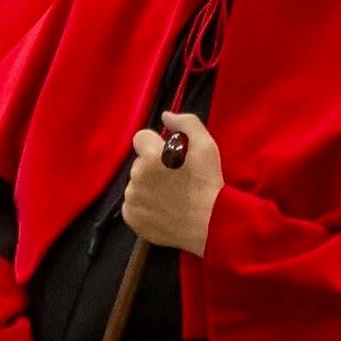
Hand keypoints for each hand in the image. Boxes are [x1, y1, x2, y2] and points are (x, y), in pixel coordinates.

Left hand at [121, 112, 223, 255]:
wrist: (210, 224)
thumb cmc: (208, 184)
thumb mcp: (207, 146)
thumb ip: (186, 123)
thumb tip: (165, 116)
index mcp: (151, 156)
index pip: (141, 137)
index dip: (156, 144)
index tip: (170, 156)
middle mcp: (136, 175)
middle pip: (139, 162)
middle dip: (152, 166)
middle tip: (174, 178)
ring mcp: (132, 198)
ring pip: (135, 183)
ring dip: (147, 186)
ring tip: (169, 196)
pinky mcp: (130, 217)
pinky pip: (132, 204)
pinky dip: (143, 205)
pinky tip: (161, 209)